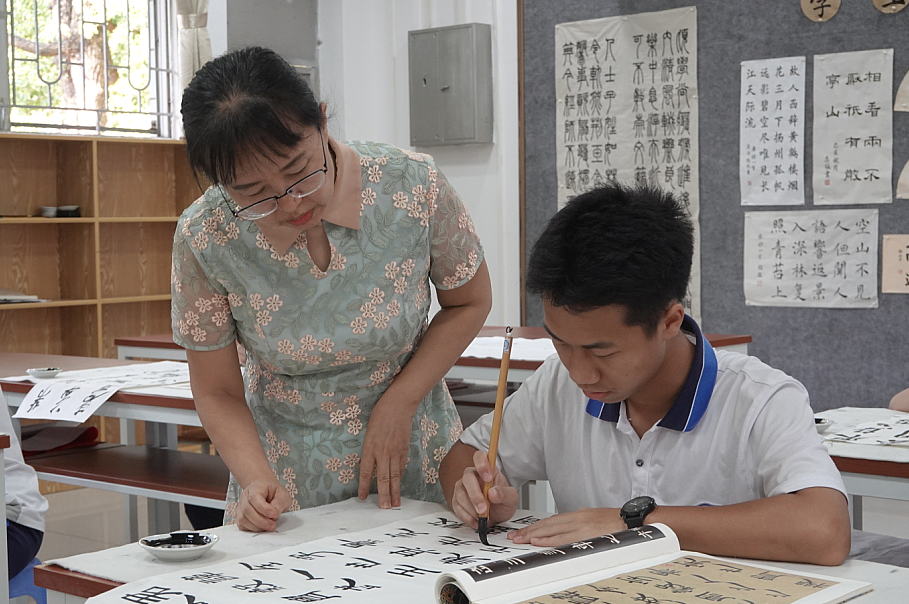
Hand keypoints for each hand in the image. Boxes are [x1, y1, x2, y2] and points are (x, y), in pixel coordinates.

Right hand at [236, 480, 290, 531]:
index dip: (264, 508)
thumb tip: (274, 514)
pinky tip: (262, 527)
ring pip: (243, 519)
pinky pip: (242, 525)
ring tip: (269, 527)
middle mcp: (245, 496)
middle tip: (272, 526)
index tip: (274, 514)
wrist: (266, 491)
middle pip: (247, 510)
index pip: (254, 498)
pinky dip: (252, 529)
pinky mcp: (239, 516)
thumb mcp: (282, 495)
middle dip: (261, 521)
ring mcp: (240, 506)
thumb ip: (279, 503)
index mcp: (255, 487)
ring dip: (256, 526)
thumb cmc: (274, 493)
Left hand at [358, 396, 413, 508]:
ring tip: (395, 503)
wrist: (398, 405)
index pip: (367, 471)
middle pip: (383, 477)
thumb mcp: (369, 431)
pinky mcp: (404, 449)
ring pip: (395, 475)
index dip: (365, 486)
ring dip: (395, 491)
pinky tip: (399, 485)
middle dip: (384, 494)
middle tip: (384, 508)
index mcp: (370, 447)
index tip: (363, 497)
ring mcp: (395, 451)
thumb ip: (369, 448)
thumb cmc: (380, 414)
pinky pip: (401, 466)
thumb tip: (370, 464)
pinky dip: (400, 477)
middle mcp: (383, 452)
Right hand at [449, 449, 518, 529]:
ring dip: (471, 508)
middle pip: (468, 477)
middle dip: (475, 495)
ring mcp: (463, 487)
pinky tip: (476, 521)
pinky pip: (457, 507)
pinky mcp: (457, 500)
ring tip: (483, 517)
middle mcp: (473, 476)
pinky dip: (467, 517)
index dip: (482, 464)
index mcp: (487, 469)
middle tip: (483, 509)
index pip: (479, 457)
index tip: (488, 478)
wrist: (496, 517)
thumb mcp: (511, 499)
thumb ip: (505, 494)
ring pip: (461, 493)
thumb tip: (493, 492)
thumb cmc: (502, 502)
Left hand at [507, 508, 623, 546]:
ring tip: (520, 539)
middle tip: (515, 536)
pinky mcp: (585, 533)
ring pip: (550, 529)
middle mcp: (576, 517)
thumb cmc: (616, 523)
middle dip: (529, 530)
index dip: (536, 526)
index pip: (552, 520)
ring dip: (533, 535)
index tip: (524, 531)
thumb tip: (567, 533)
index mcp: (578, 514)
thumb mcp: (595, 520)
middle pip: (547, 524)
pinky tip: (537, 541)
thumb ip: (580, 525)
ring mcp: (580, 525)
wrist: (632, 520)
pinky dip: (548, 539)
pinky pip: (562, 537)